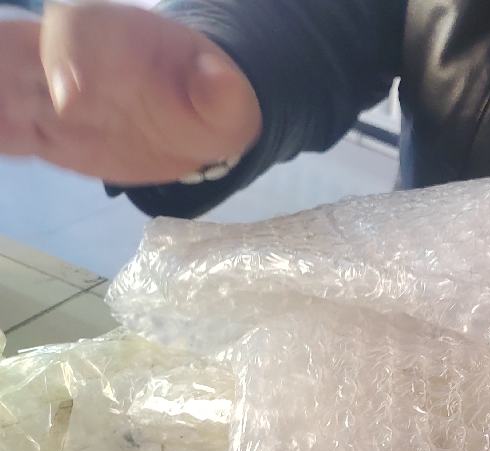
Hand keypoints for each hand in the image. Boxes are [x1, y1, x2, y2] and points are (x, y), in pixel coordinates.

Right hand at [0, 1, 260, 183]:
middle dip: (4, 70)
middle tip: (10, 110)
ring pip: (5, 87)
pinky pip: (12, 132)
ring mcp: (52, 95)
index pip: (74, 31)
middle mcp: (71, 57)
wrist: (195, 121)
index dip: (66, 57)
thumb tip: (219, 78)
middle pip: (15, 50)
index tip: (71, 98)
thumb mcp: (229, 100)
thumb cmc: (210, 101)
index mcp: (114, 34)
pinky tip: (4, 142)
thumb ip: (222, 92)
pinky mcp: (47, 132)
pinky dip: (3, 136)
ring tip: (4, 127)